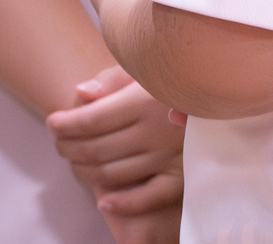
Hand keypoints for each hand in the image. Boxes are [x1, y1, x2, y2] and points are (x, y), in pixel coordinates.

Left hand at [50, 64, 185, 226]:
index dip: (65, 124)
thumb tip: (81, 93)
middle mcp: (156, 130)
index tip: (52, 122)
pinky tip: (103, 201)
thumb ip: (112, 78)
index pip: (92, 119)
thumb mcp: (146, 67)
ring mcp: (169, 157)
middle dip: (69, 148)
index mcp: (144, 99)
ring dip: (85, 172)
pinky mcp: (182, 177)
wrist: (220, 90)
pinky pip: (149, 198)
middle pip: (97, 149)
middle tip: (58, 144)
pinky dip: (123, 205)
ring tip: (75, 162)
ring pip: (114, 174)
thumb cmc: (175, 78)